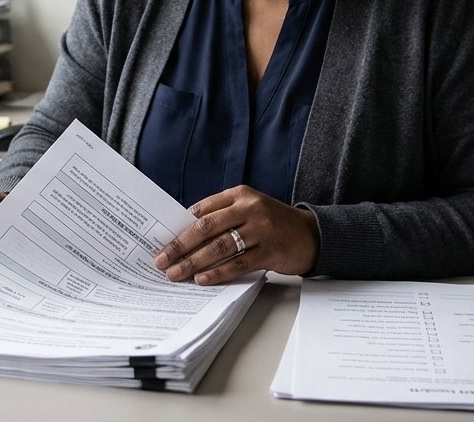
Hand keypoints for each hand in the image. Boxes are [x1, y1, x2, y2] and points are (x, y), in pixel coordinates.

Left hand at [153, 185, 318, 284]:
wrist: (312, 234)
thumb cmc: (273, 223)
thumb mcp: (249, 209)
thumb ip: (222, 216)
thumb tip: (184, 234)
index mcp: (239, 195)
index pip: (202, 210)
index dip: (179, 227)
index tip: (161, 241)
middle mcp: (249, 208)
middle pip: (206, 228)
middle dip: (180, 246)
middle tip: (162, 260)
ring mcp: (261, 229)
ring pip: (220, 247)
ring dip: (194, 262)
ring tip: (177, 273)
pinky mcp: (270, 251)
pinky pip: (238, 263)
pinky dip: (218, 272)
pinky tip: (203, 279)